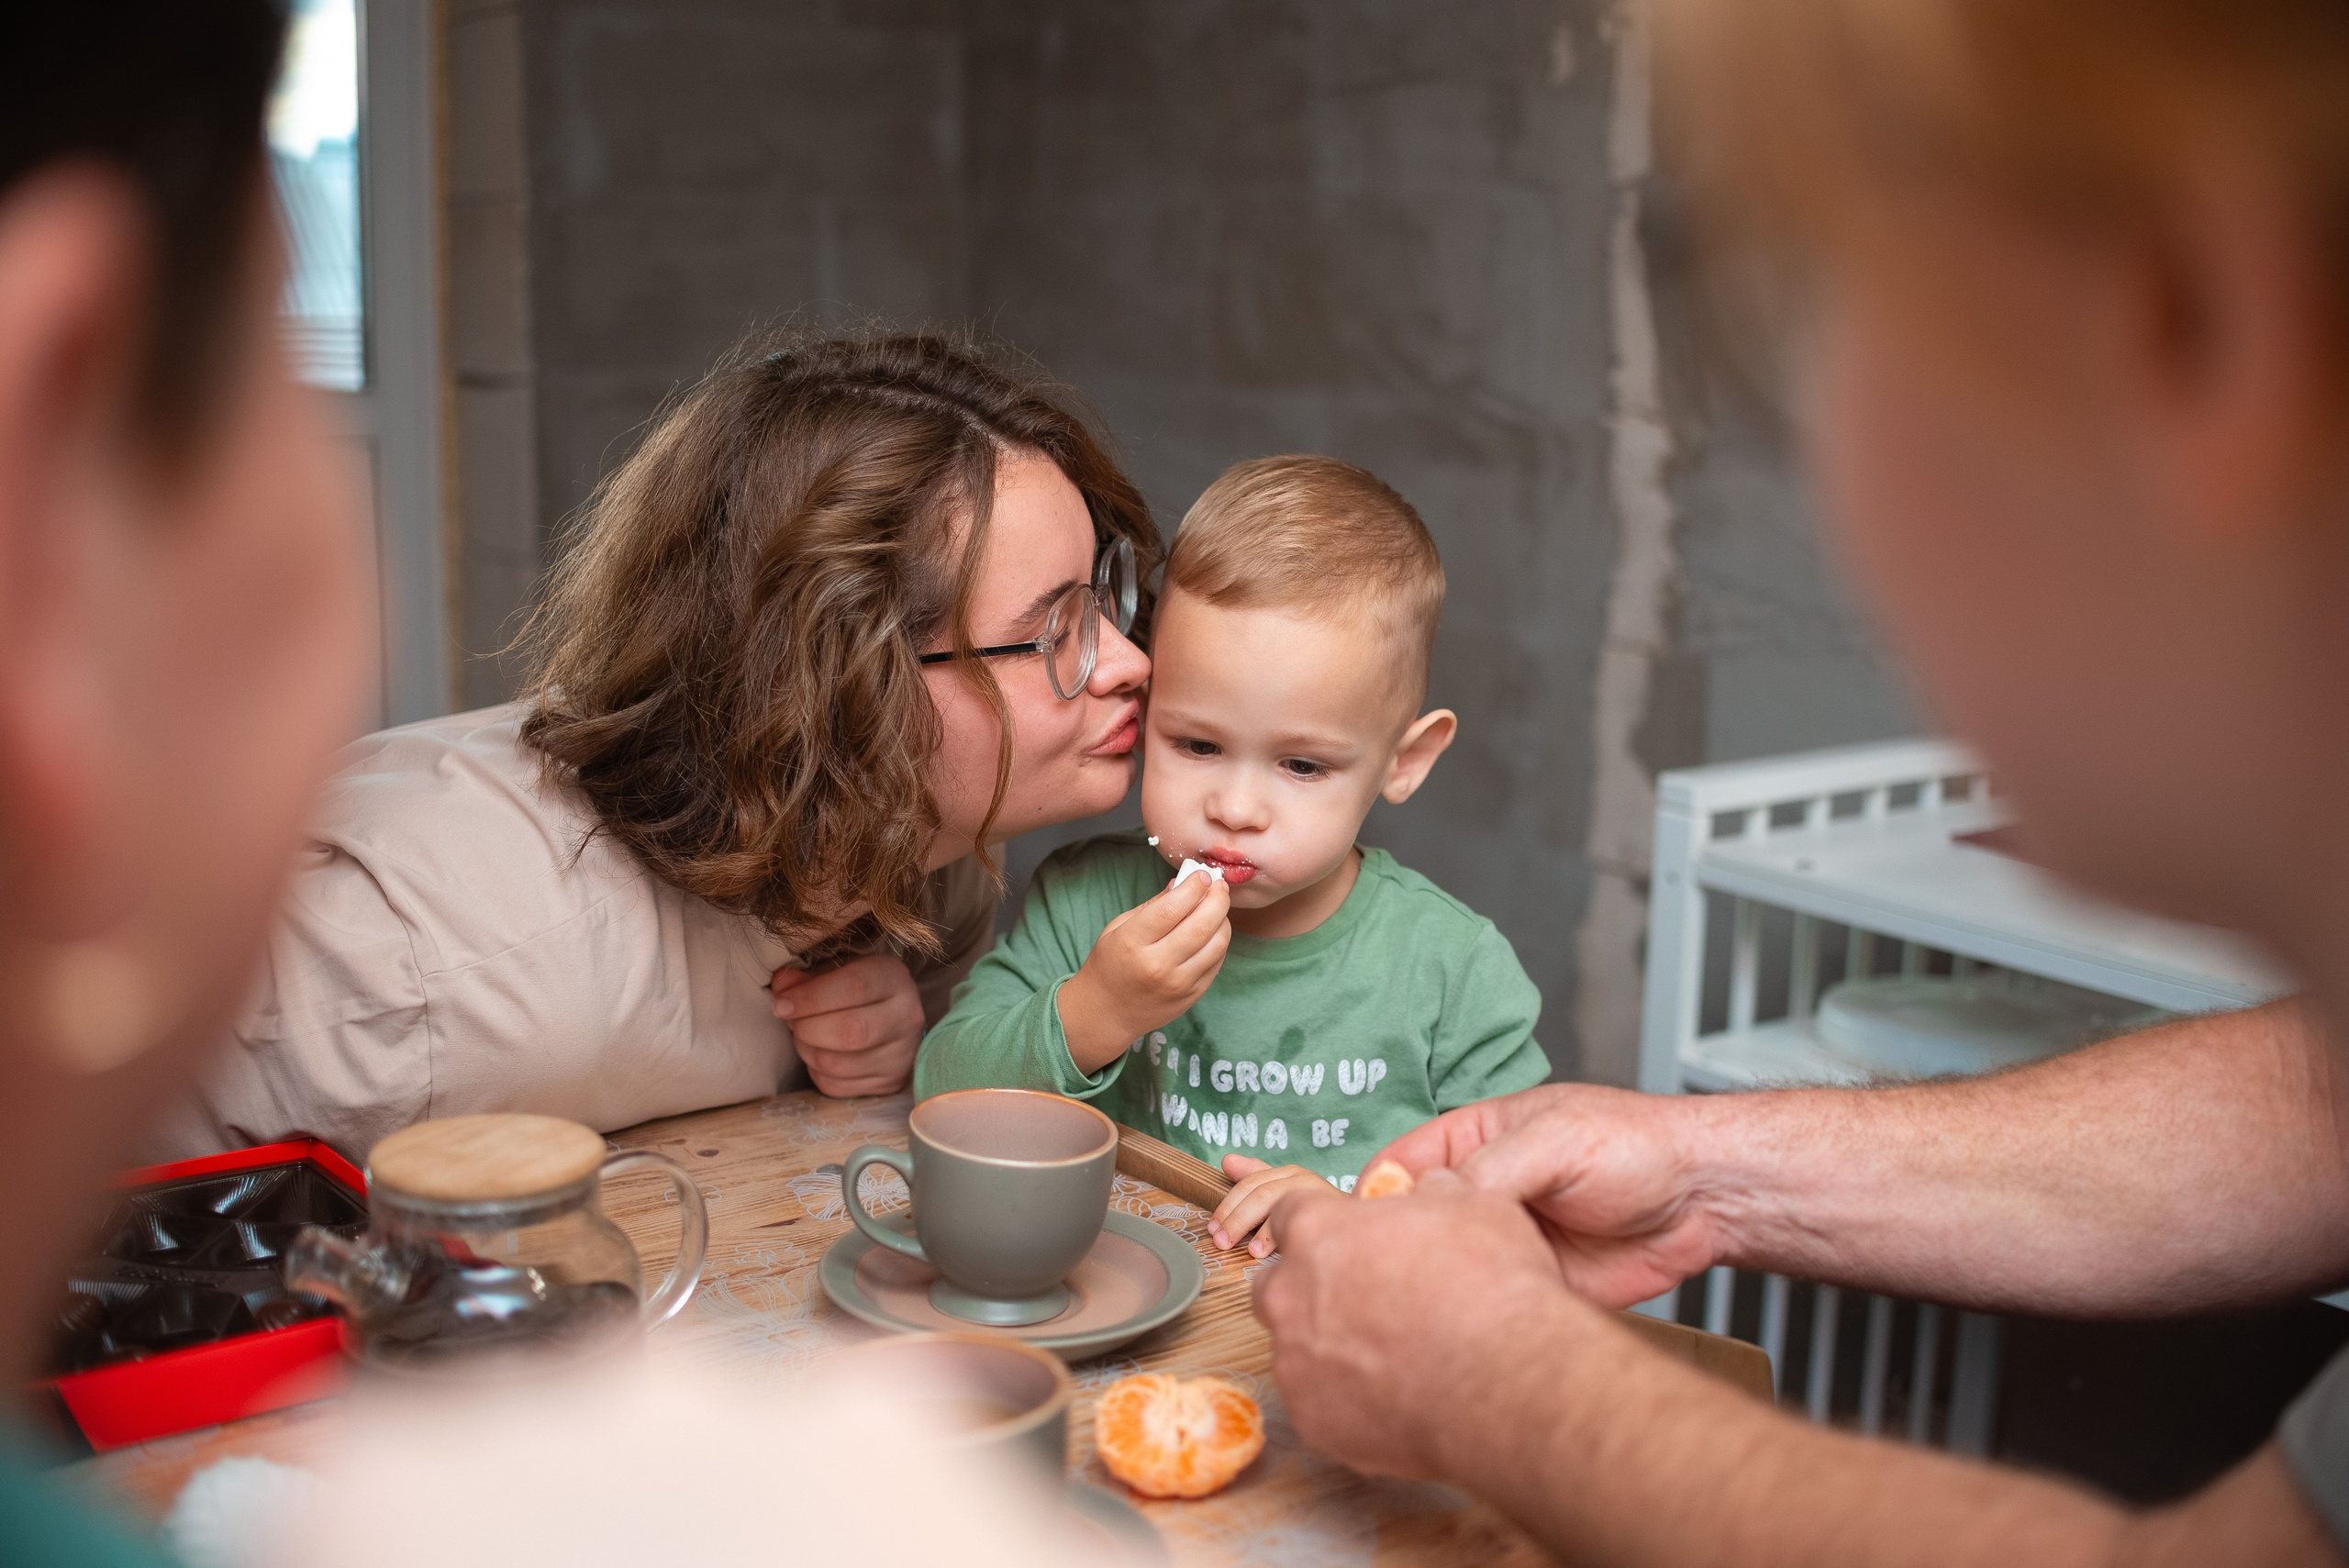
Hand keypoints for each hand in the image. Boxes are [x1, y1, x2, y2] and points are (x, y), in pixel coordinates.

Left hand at [773, 952, 924, 1096]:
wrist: (893, 1018)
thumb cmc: (859, 988)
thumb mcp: (836, 970)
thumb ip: (807, 976)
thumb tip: (781, 985)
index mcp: (894, 978)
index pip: (855, 986)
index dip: (811, 996)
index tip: (782, 1003)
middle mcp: (906, 1017)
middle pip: (851, 1031)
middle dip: (807, 1027)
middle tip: (790, 1020)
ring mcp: (900, 1056)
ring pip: (836, 1063)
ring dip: (806, 1049)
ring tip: (802, 1034)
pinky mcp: (888, 1083)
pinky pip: (835, 1085)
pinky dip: (814, 1071)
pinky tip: (818, 1053)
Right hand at [1054, 871, 1231, 1069]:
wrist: (1107, 1013)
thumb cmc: (1110, 964)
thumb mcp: (1119, 928)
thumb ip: (1153, 905)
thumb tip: (1183, 882)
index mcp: (1133, 943)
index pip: (1173, 908)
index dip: (1193, 887)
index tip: (1202, 875)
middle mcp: (1158, 965)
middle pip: (1202, 924)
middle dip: (1217, 898)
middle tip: (1219, 885)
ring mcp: (1178, 984)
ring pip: (1217, 943)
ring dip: (1223, 919)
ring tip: (1217, 907)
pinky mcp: (1192, 995)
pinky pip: (1217, 962)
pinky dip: (1219, 941)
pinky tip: (1212, 931)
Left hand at [1208, 1155, 1341, 1256]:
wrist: (1358, 1230)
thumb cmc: (1316, 1215)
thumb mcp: (1282, 1195)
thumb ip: (1255, 1178)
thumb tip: (1226, 1161)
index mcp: (1287, 1174)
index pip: (1250, 1184)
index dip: (1228, 1207)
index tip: (1212, 1229)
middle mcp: (1302, 1179)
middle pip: (1261, 1195)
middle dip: (1237, 1220)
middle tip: (1222, 1243)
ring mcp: (1319, 1194)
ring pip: (1282, 1205)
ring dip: (1262, 1231)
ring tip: (1250, 1252)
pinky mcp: (1334, 1213)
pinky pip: (1305, 1223)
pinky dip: (1286, 1238)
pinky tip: (1275, 1256)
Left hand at [1252, 1168, 1594, 1480]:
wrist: (1510, 1387)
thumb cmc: (1494, 1290)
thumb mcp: (1475, 1206)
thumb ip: (1434, 1193)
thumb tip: (1433, 1188)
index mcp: (1319, 1233)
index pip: (1290, 1213)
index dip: (1323, 1224)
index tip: (1347, 1239)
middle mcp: (1292, 1296)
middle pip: (1277, 1282)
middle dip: (1310, 1286)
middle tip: (1365, 1296)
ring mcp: (1297, 1365)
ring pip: (1295, 1347)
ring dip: (1329, 1345)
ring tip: (1390, 1354)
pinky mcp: (1314, 1422)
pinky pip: (1318, 1402)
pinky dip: (1345, 1399)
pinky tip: (1395, 1395)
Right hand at [1367, 1083, 1722, 1307]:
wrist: (1706, 1202)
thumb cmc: (1636, 1146)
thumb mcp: (1555, 1139)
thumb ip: (1489, 1167)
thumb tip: (1428, 1200)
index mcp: (1473, 1141)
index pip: (1399, 1166)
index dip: (1371, 1198)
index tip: (1354, 1232)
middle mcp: (1480, 1192)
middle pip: (1413, 1225)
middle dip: (1393, 1251)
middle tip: (1376, 1283)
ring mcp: (1503, 1241)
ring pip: (1445, 1270)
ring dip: (1431, 1290)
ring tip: (1412, 1313)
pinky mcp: (1529, 1284)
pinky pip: (1488, 1303)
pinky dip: (1473, 1319)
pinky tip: (1461, 1331)